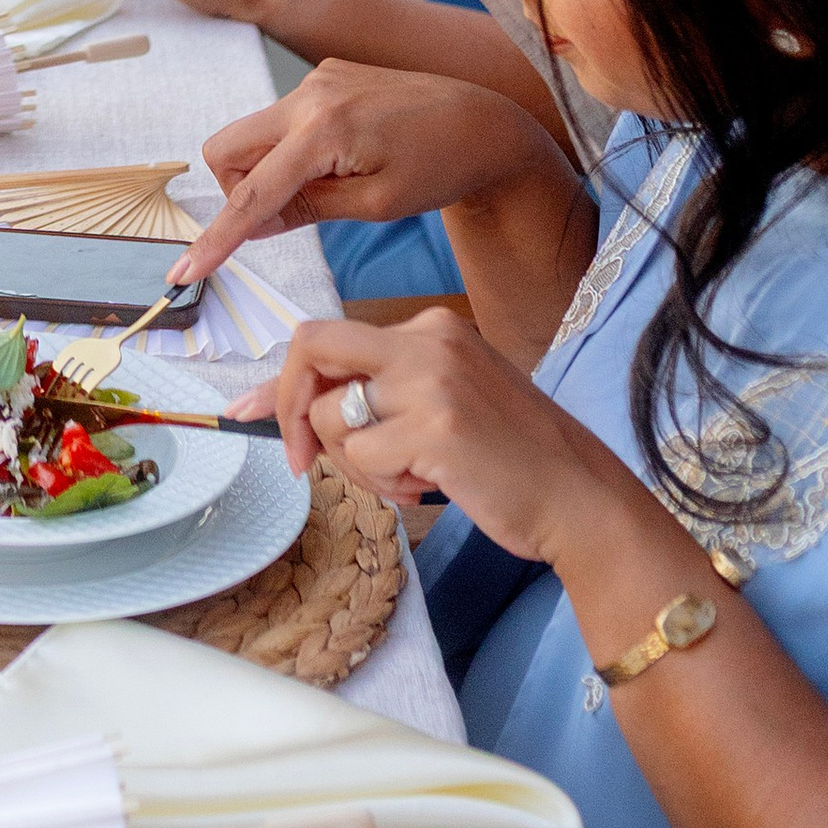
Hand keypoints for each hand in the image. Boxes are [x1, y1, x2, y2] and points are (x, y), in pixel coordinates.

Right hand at [177, 57, 562, 285]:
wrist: (486, 122)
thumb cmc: (442, 168)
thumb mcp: (376, 205)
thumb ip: (306, 210)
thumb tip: (249, 223)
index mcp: (323, 129)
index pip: (251, 192)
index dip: (217, 238)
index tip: (183, 272)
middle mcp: (309, 92)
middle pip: (226, 150)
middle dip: (238, 191)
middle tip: (288, 215)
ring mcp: (316, 78)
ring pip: (252, 133)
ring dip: (268, 170)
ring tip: (329, 188)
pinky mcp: (326, 74)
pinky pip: (282, 118)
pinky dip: (291, 149)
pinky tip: (341, 160)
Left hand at [257, 306, 637, 562]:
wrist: (582, 498)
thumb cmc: (511, 460)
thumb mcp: (444, 402)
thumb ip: (380, 394)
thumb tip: (292, 411)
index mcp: (430, 329)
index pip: (327, 338)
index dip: (278, 382)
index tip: (245, 414)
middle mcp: (426, 340)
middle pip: (310, 349)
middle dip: (286, 407)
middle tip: (301, 463)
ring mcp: (431, 380)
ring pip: (331, 417)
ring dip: (353, 466)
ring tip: (406, 479)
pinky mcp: (435, 426)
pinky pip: (361, 457)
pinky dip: (382, 486)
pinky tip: (426, 488)